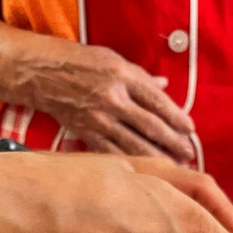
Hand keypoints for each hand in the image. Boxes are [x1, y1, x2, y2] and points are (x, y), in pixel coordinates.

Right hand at [31, 42, 195, 161]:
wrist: (41, 73)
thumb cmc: (80, 62)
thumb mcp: (114, 60)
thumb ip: (141, 77)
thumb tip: (165, 86)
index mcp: (123, 76)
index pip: (158, 100)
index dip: (177, 117)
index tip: (190, 129)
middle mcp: (113, 98)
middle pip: (151, 126)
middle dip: (174, 142)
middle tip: (190, 154)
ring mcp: (99, 119)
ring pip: (134, 144)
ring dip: (158, 157)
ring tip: (176, 167)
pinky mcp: (86, 133)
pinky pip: (113, 153)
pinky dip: (131, 163)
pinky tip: (146, 172)